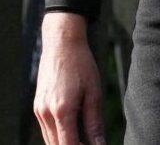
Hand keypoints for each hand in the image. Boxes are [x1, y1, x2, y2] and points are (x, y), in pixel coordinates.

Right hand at [32, 12, 102, 144]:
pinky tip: (73, 131)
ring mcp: (38, 110)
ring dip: (65, 142)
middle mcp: (45, 113)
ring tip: (84, 140)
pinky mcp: (37, 106)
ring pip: (50, 139)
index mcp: (62, 111)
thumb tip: (100, 143)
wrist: (61, 46)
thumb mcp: (94, 94)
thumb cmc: (81, 66)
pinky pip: (46, 129)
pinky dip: (58, 134)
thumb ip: (95, 122)